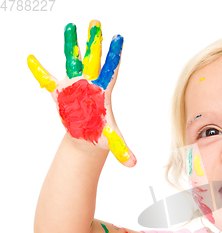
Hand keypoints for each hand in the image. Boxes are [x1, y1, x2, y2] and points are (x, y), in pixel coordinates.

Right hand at [27, 20, 135, 166]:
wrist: (87, 136)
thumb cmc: (101, 135)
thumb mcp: (111, 141)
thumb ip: (122, 149)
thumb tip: (133, 164)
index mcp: (104, 91)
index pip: (111, 70)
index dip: (114, 56)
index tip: (119, 39)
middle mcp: (90, 84)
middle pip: (92, 59)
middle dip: (94, 42)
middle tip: (96, 21)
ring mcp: (75, 85)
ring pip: (73, 61)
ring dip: (71, 45)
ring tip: (70, 25)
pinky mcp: (61, 92)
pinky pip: (48, 80)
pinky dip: (39, 71)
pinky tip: (31, 59)